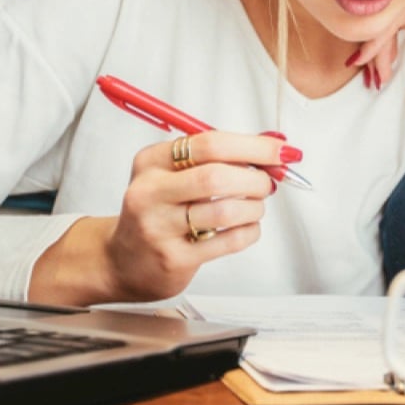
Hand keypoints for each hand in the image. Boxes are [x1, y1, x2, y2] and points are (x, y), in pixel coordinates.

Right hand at [101, 130, 294, 301]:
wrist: (123, 260)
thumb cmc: (160, 209)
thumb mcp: (176, 172)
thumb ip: (220, 156)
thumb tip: (274, 144)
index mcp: (151, 161)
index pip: (210, 144)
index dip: (253, 146)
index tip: (281, 150)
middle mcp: (149, 192)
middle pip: (216, 177)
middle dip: (255, 179)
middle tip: (268, 182)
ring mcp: (158, 228)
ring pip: (225, 212)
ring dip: (254, 207)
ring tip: (255, 206)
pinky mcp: (173, 259)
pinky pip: (228, 241)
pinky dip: (249, 231)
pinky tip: (246, 227)